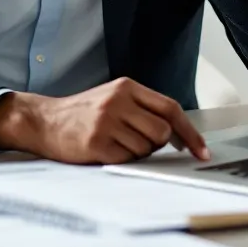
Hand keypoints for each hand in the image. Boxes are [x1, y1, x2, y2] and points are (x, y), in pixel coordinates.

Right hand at [0, 78, 209, 163]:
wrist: (45, 121)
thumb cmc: (84, 112)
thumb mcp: (114, 98)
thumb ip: (143, 109)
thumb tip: (178, 135)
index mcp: (127, 87)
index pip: (170, 108)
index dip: (189, 132)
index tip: (202, 150)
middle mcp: (118, 100)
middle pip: (161, 132)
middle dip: (156, 144)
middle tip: (136, 141)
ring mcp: (107, 121)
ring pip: (146, 149)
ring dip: (137, 153)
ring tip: (116, 142)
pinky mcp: (97, 143)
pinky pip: (127, 160)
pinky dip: (121, 159)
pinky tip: (105, 150)